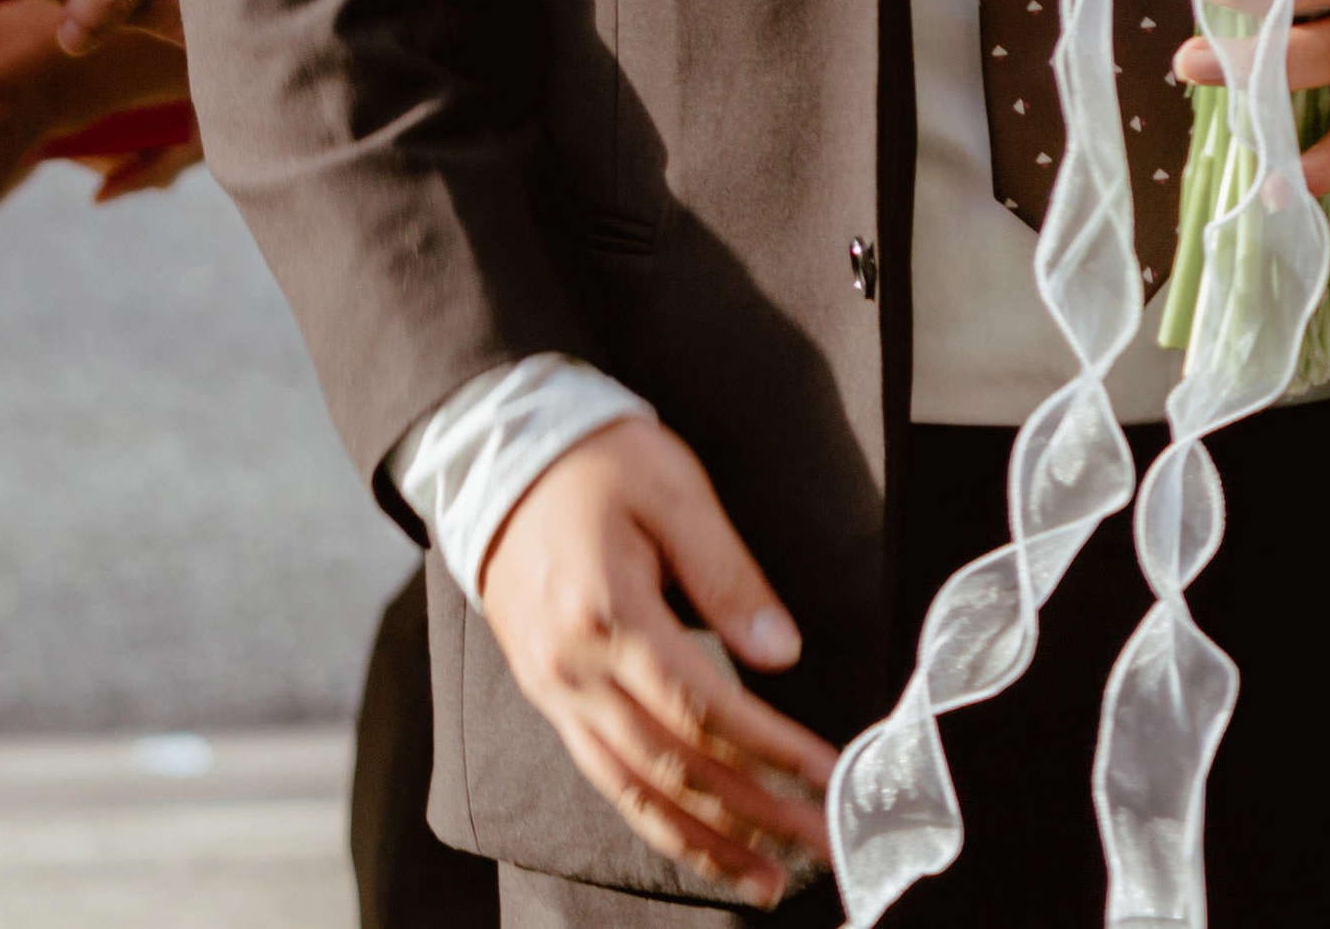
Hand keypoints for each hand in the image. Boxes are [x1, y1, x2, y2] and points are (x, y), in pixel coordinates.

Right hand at [478, 419, 838, 906]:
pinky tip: (699, 843)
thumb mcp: (674, 491)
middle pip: (674, 765)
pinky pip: (604, 777)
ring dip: (706, 842)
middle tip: (822, 844)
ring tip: (769, 878)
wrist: (500, 452)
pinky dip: (656, 821)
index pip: (703, 707)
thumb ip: (728, 575)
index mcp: (607, 610)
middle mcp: (573, 667)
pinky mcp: (548, 695)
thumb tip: (782, 655)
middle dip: (755, 814)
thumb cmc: (598, 459)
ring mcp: (554, 689)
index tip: (829, 777)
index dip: (771, 750)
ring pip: (635, 790)